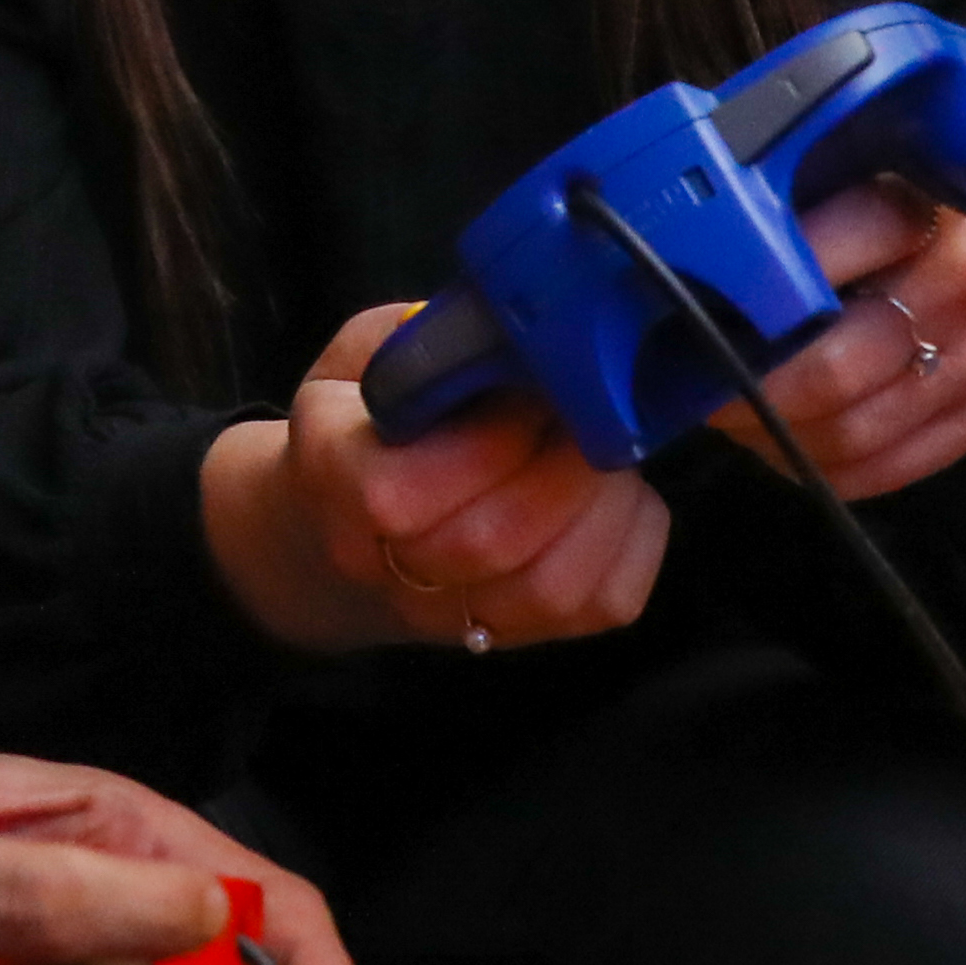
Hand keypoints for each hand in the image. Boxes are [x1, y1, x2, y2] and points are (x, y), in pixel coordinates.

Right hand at [201, 305, 668, 657]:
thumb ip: (421, 340)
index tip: (535, 384)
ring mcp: (452, 616)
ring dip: (604, 509)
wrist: (332, 530)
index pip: (402, 496)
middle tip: (592, 413)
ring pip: (550, 588)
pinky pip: (600, 607)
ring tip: (612, 452)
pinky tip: (623, 496)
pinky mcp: (519, 633)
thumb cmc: (359, 424)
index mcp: (331, 482)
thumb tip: (516, 331)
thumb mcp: (361, 357)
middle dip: (562, 468)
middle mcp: (382, 568)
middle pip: (489, 544)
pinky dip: (634, 545)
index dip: (490, 439)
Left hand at [707, 179, 965, 498]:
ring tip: (732, 413)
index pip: (820, 263)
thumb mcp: (817, 172)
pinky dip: (819, 465)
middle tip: (698, 387)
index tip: (692, 316)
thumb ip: (766, 196)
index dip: (751, 300)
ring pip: (852, 432)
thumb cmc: (862, 201)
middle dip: (751, 390)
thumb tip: (681, 248)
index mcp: (913, 203)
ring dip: (775, 435)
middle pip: (833, 371)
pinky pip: (884, 471)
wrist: (960, 237)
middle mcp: (960, 283)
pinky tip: (782, 437)